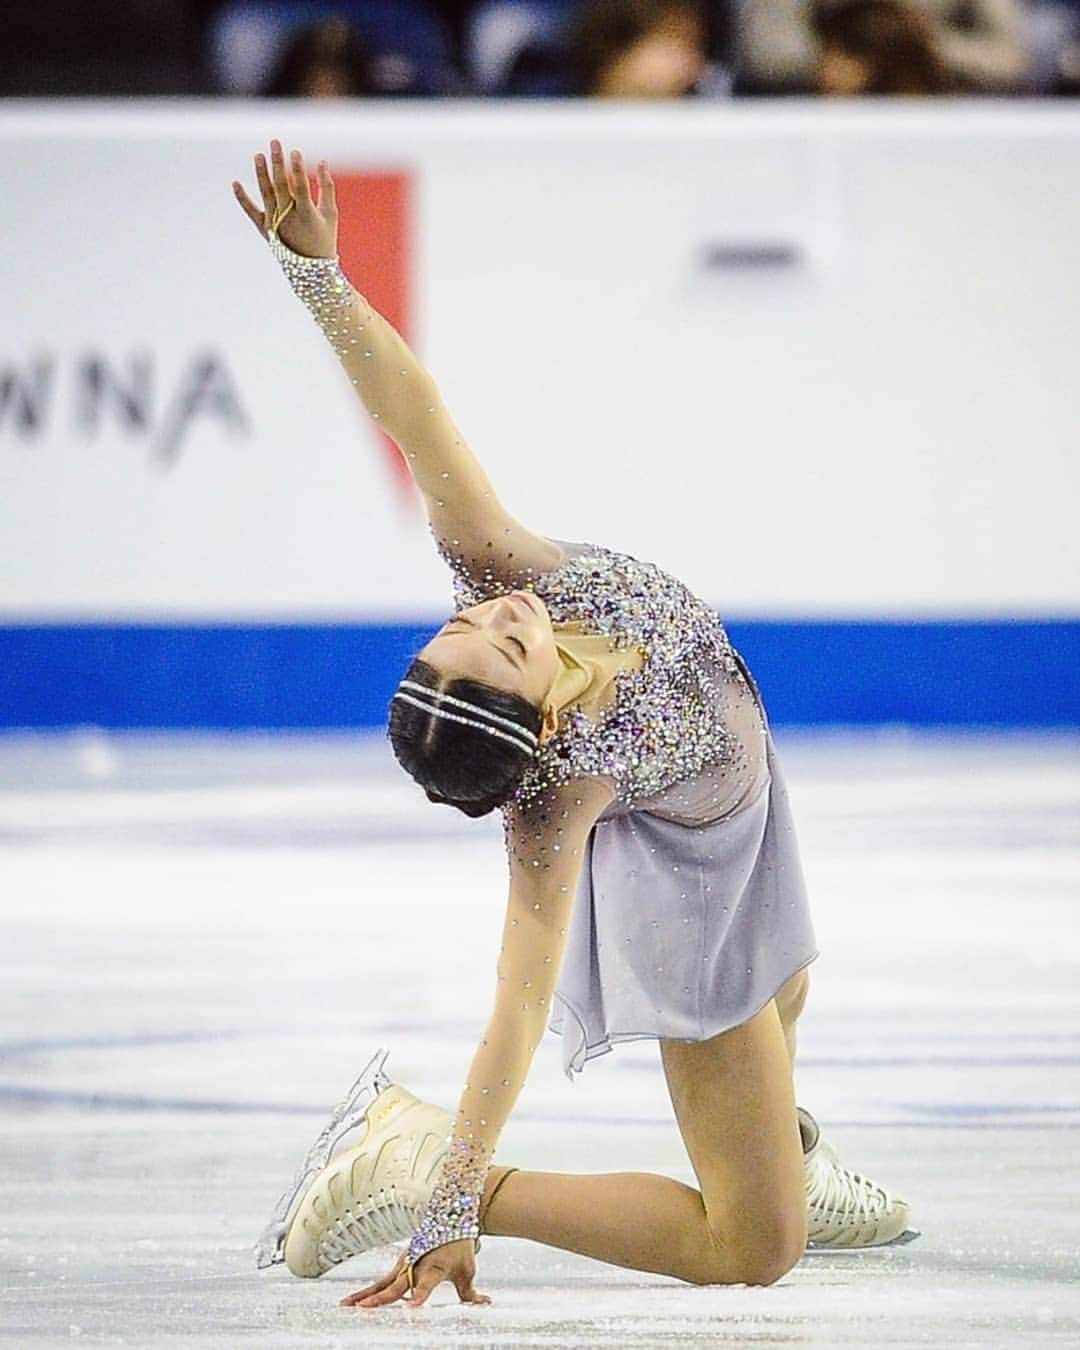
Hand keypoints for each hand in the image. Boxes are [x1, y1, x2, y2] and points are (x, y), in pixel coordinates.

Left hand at [232, 139, 337, 259]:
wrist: (311, 271)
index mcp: (307, 215)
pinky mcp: (265, 229)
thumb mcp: (330, 214)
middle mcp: (288, 219)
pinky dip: (242, 198)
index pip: (300, 187)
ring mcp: (274, 224)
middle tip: (274, 143)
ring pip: (265, 194)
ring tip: (258, 155)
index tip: (295, 152)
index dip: (297, 169)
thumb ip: (327, 187)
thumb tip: (322, 161)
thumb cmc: (324, 239)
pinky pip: (251, 212)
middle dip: (277, 163)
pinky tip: (235, 182)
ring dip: (261, 174)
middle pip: (280, 186)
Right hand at [339, 1240, 490, 1309]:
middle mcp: (415, 1265)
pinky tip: (352, 1302)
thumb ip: (471, 1293)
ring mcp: (404, 1264)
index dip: (420, 1295)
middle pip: (396, 1285)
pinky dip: (366, 1291)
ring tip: (346, 1306)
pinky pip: (381, 1281)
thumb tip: (486, 1304)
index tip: (412, 1306)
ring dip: (365, 1295)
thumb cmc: (459, 1245)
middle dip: (380, 1298)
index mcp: (434, 1268)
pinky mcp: (399, 1265)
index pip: (426, 1284)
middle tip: (363, 1309)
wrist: (449, 1217)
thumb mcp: (467, 1270)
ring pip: (382, 1283)